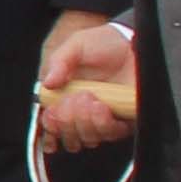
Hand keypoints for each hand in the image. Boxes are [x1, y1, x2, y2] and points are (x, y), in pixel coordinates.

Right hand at [36, 14, 136, 150]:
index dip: (50, 126)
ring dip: (86, 122)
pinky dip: (104, 124)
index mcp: (64, 98)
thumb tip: (48, 84)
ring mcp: (102, 119)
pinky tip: (103, 107)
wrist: (133, 43)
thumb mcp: (76, 45)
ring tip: (92, 99)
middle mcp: (82, 113)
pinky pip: (111, 134)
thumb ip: (59, 61)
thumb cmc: (103, 43)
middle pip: (68, 136)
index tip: (52, 113)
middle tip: (77, 97)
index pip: (51, 124)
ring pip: (88, 138)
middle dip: (68, 120)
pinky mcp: (123, 121)